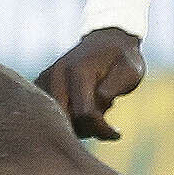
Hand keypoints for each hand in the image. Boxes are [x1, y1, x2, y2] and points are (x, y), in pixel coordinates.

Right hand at [35, 28, 147, 142]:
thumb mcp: (131, 70)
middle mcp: (57, 74)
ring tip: (96, 114)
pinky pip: (51, 113)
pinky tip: (83, 112)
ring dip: (77, 126)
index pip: (84, 113)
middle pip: (65, 120)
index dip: (101, 128)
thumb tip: (99, 99)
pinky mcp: (42, 85)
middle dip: (87, 130)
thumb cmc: (122, 59)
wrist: (107, 41)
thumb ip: (115, 86)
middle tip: (105, 128)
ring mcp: (47, 79)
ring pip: (56, 119)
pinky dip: (68, 120)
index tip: (117, 133)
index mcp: (78, 70)